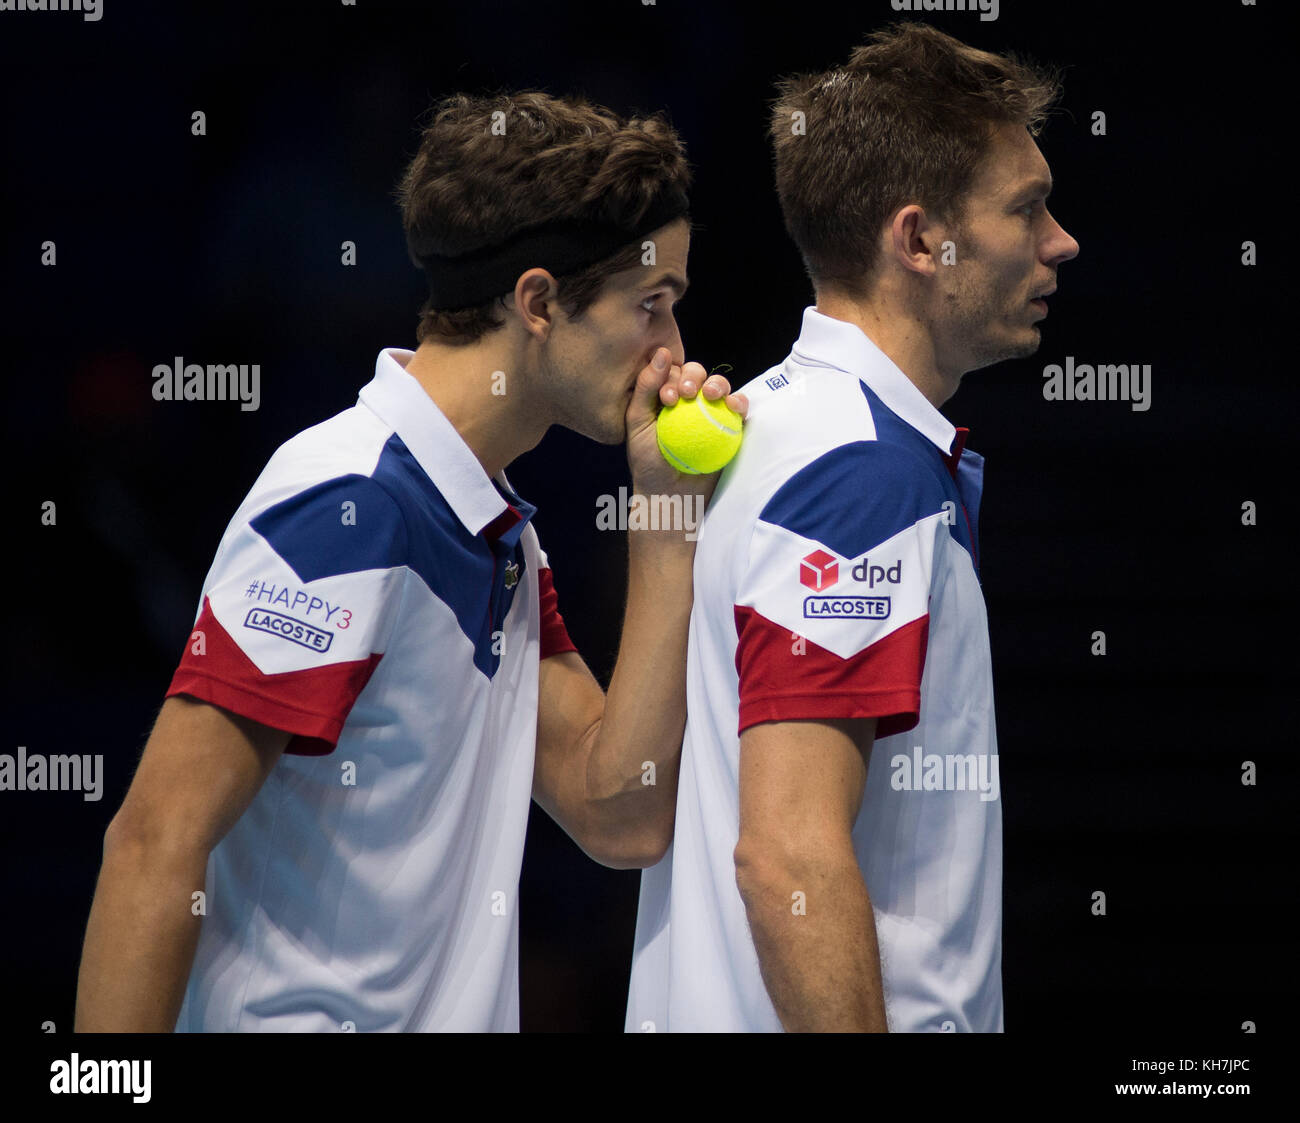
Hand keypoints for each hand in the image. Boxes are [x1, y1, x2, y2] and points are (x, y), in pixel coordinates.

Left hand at [625, 347, 748, 503]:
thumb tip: (661, 352)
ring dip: (717, 384)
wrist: (670, 496)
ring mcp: (712, 413)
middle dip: (694, 375)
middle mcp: (689, 401)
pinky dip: (740, 403)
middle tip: (686, 392)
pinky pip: (739, 410)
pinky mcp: (731, 427)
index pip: (671, 373)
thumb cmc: (648, 463)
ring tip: (710, 395)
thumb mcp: (637, 423)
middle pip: (697, 374)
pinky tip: (733, 406)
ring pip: (720, 386)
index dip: (671, 377)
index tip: (667, 399)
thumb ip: (645, 388)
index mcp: (666, 396)